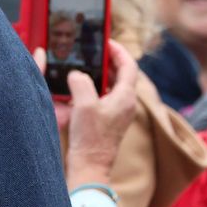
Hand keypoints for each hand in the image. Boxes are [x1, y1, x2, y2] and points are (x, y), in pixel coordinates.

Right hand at [32, 40, 139, 187]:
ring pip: (114, 85)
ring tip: (87, 64)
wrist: (90, 165)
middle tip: (94, 50)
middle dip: (109, 60)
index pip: (129, 66)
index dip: (119, 51)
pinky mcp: (110, 119)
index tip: (106, 41)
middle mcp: (126, 104)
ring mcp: (119, 112)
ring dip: (103, 73)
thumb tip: (77, 74)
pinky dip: (97, 86)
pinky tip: (82, 86)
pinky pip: (107, 96)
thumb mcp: (83, 105)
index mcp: (126, 98)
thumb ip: (81, 82)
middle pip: (123, 74)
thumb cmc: (91, 139)